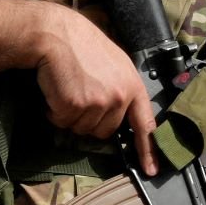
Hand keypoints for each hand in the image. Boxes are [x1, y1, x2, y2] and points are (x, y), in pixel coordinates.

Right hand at [32, 7, 157, 175]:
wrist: (56, 34)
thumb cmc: (81, 45)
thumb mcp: (113, 64)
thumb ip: (120, 90)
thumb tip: (114, 115)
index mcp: (132, 86)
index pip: (145, 125)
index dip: (148, 150)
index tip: (151, 170)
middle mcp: (119, 96)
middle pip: (104, 131)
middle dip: (88, 120)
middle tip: (78, 94)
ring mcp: (98, 102)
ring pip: (81, 129)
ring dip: (69, 115)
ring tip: (66, 88)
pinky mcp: (76, 105)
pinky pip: (62, 122)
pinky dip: (54, 111)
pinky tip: (56, 90)